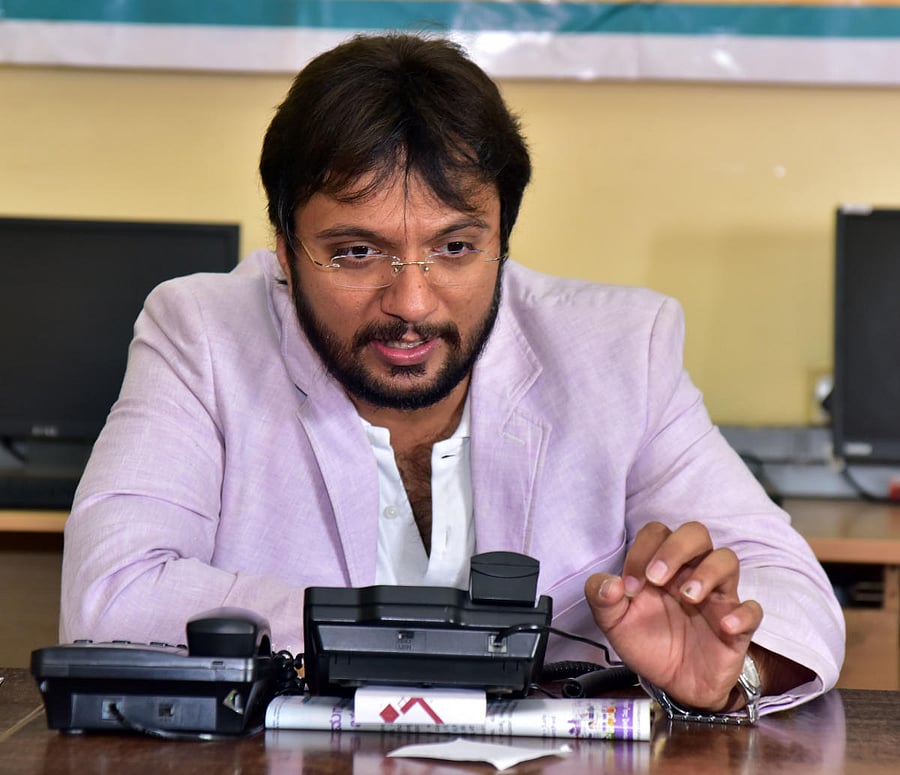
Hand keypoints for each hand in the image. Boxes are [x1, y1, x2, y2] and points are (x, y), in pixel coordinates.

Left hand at [583, 520, 762, 711]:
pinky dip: (743, 614)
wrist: (674, 685)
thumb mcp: (614, 624)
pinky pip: (753, 610)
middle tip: (657, 578)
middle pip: (696, 533)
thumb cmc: (648, 642)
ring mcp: (716, 597)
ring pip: (726, 560)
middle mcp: (690, 573)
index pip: (657, 533)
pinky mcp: (737, 626)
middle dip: (675, 549)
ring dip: (707, 572)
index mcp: (661, 566)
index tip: (629, 587)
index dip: (642, 551)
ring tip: (687, 597)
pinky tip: (724, 625)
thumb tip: (609, 583)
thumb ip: (602, 600)